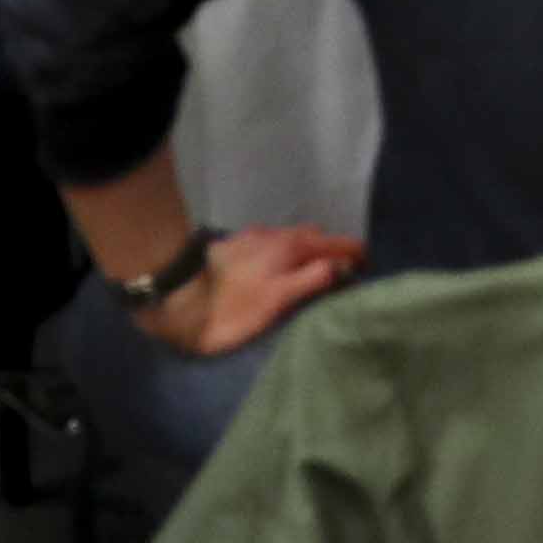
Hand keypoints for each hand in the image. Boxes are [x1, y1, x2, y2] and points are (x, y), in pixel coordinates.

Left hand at [138, 224, 361, 360]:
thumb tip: (345, 265)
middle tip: (341, 276)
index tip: (368, 272)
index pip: (337, 243)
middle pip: (316, 237)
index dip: (356, 256)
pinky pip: (271, 244)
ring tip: (310, 273)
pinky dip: (284, 253)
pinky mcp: (234, 246)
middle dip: (332, 251)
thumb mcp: (277, 301)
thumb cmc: (230, 308)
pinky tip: (276, 269)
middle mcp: (276, 234)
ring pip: (291, 239)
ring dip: (306, 251)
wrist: (173, 298)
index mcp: (292, 246)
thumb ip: (313, 280)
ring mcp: (253, 238)